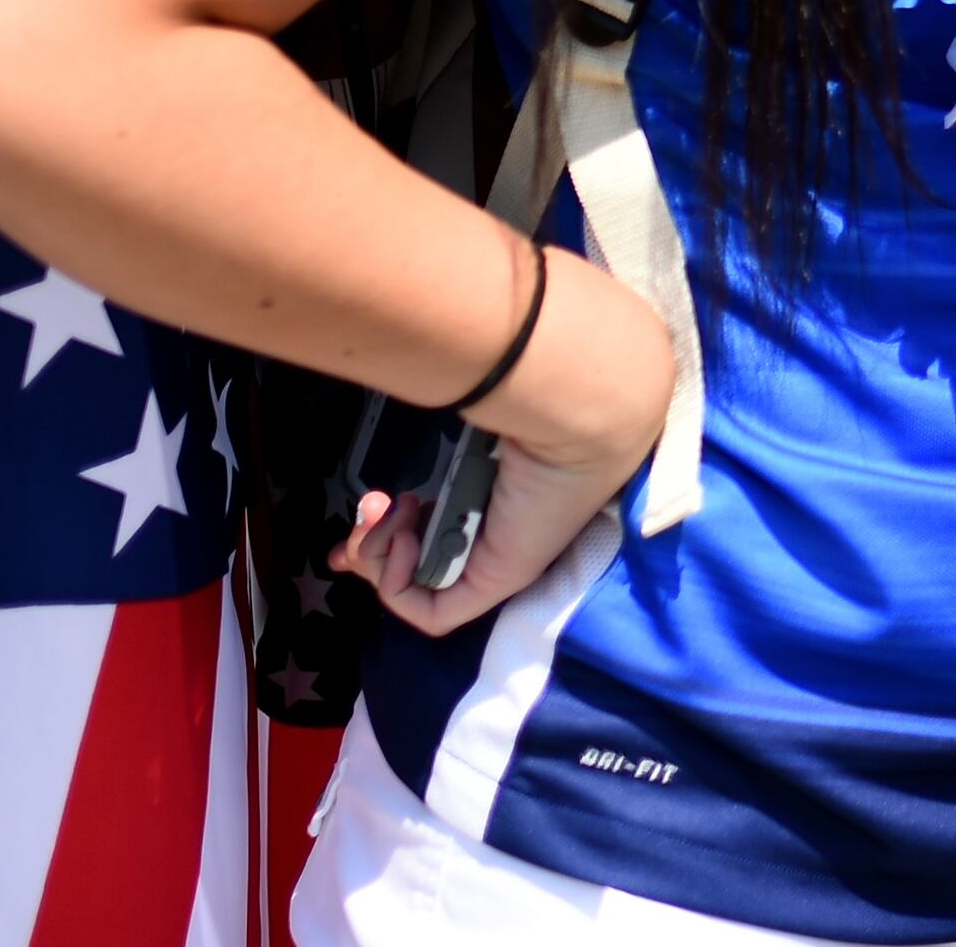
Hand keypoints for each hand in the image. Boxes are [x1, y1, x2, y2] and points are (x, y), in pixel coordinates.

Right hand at [330, 249, 672, 635]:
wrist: (592, 395)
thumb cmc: (555, 369)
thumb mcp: (495, 373)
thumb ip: (466, 356)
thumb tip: (418, 341)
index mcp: (515, 477)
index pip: (459, 519)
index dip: (407, 521)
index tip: (374, 501)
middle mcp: (510, 518)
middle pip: (435, 559)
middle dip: (378, 547)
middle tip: (363, 520)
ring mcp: (506, 552)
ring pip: (425, 585)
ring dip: (382, 555)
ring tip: (387, 513)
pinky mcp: (500, 577)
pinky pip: (434, 613)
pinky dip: (397, 584)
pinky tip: (401, 535)